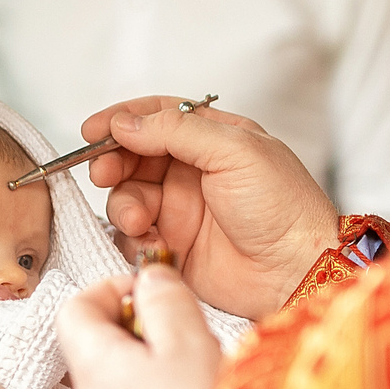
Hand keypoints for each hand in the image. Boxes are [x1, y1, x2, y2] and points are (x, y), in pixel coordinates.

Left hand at [56, 264, 224, 388]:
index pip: (73, 308)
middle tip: (184, 332)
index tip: (150, 290)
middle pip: (101, 343)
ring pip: (124, 379)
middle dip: (144, 327)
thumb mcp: (188, 343)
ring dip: (160, 364)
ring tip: (200, 371)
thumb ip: (166, 301)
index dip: (110, 289)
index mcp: (93, 365)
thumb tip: (150, 278)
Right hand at [78, 96, 339, 319]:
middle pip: (134, 156)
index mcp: (213, 139)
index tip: (92, 131)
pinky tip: (152, 244)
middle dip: (113, 163)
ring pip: (127, 196)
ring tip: (138, 221)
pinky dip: (132, 238)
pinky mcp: (172, 247)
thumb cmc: (283, 207)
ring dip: (123, 205)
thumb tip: (124, 122)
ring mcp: (180, 211)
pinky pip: (132, 236)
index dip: (122, 120)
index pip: (157, 117)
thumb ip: (176, 131)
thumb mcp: (235, 152)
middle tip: (104, 174)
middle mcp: (193, 172)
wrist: (297, 271)